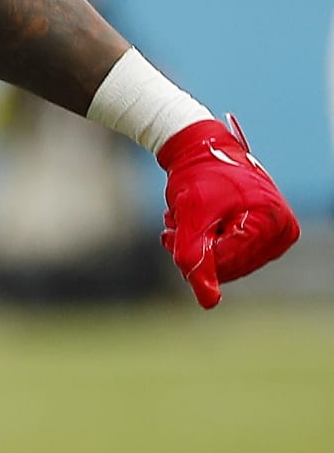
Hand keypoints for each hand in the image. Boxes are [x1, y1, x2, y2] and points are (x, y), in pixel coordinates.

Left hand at [157, 116, 299, 307]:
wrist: (200, 148)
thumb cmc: (197, 176)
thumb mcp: (191, 218)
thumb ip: (195, 259)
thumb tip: (209, 304)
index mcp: (271, 223)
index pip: (228, 262)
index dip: (193, 253)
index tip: (170, 235)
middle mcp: (282, 230)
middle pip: (231, 265)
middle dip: (196, 250)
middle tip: (171, 230)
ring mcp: (276, 233)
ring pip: (230, 261)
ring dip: (199, 246)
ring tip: (179, 224)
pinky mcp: (265, 232)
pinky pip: (234, 252)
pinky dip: (208, 241)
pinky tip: (193, 224)